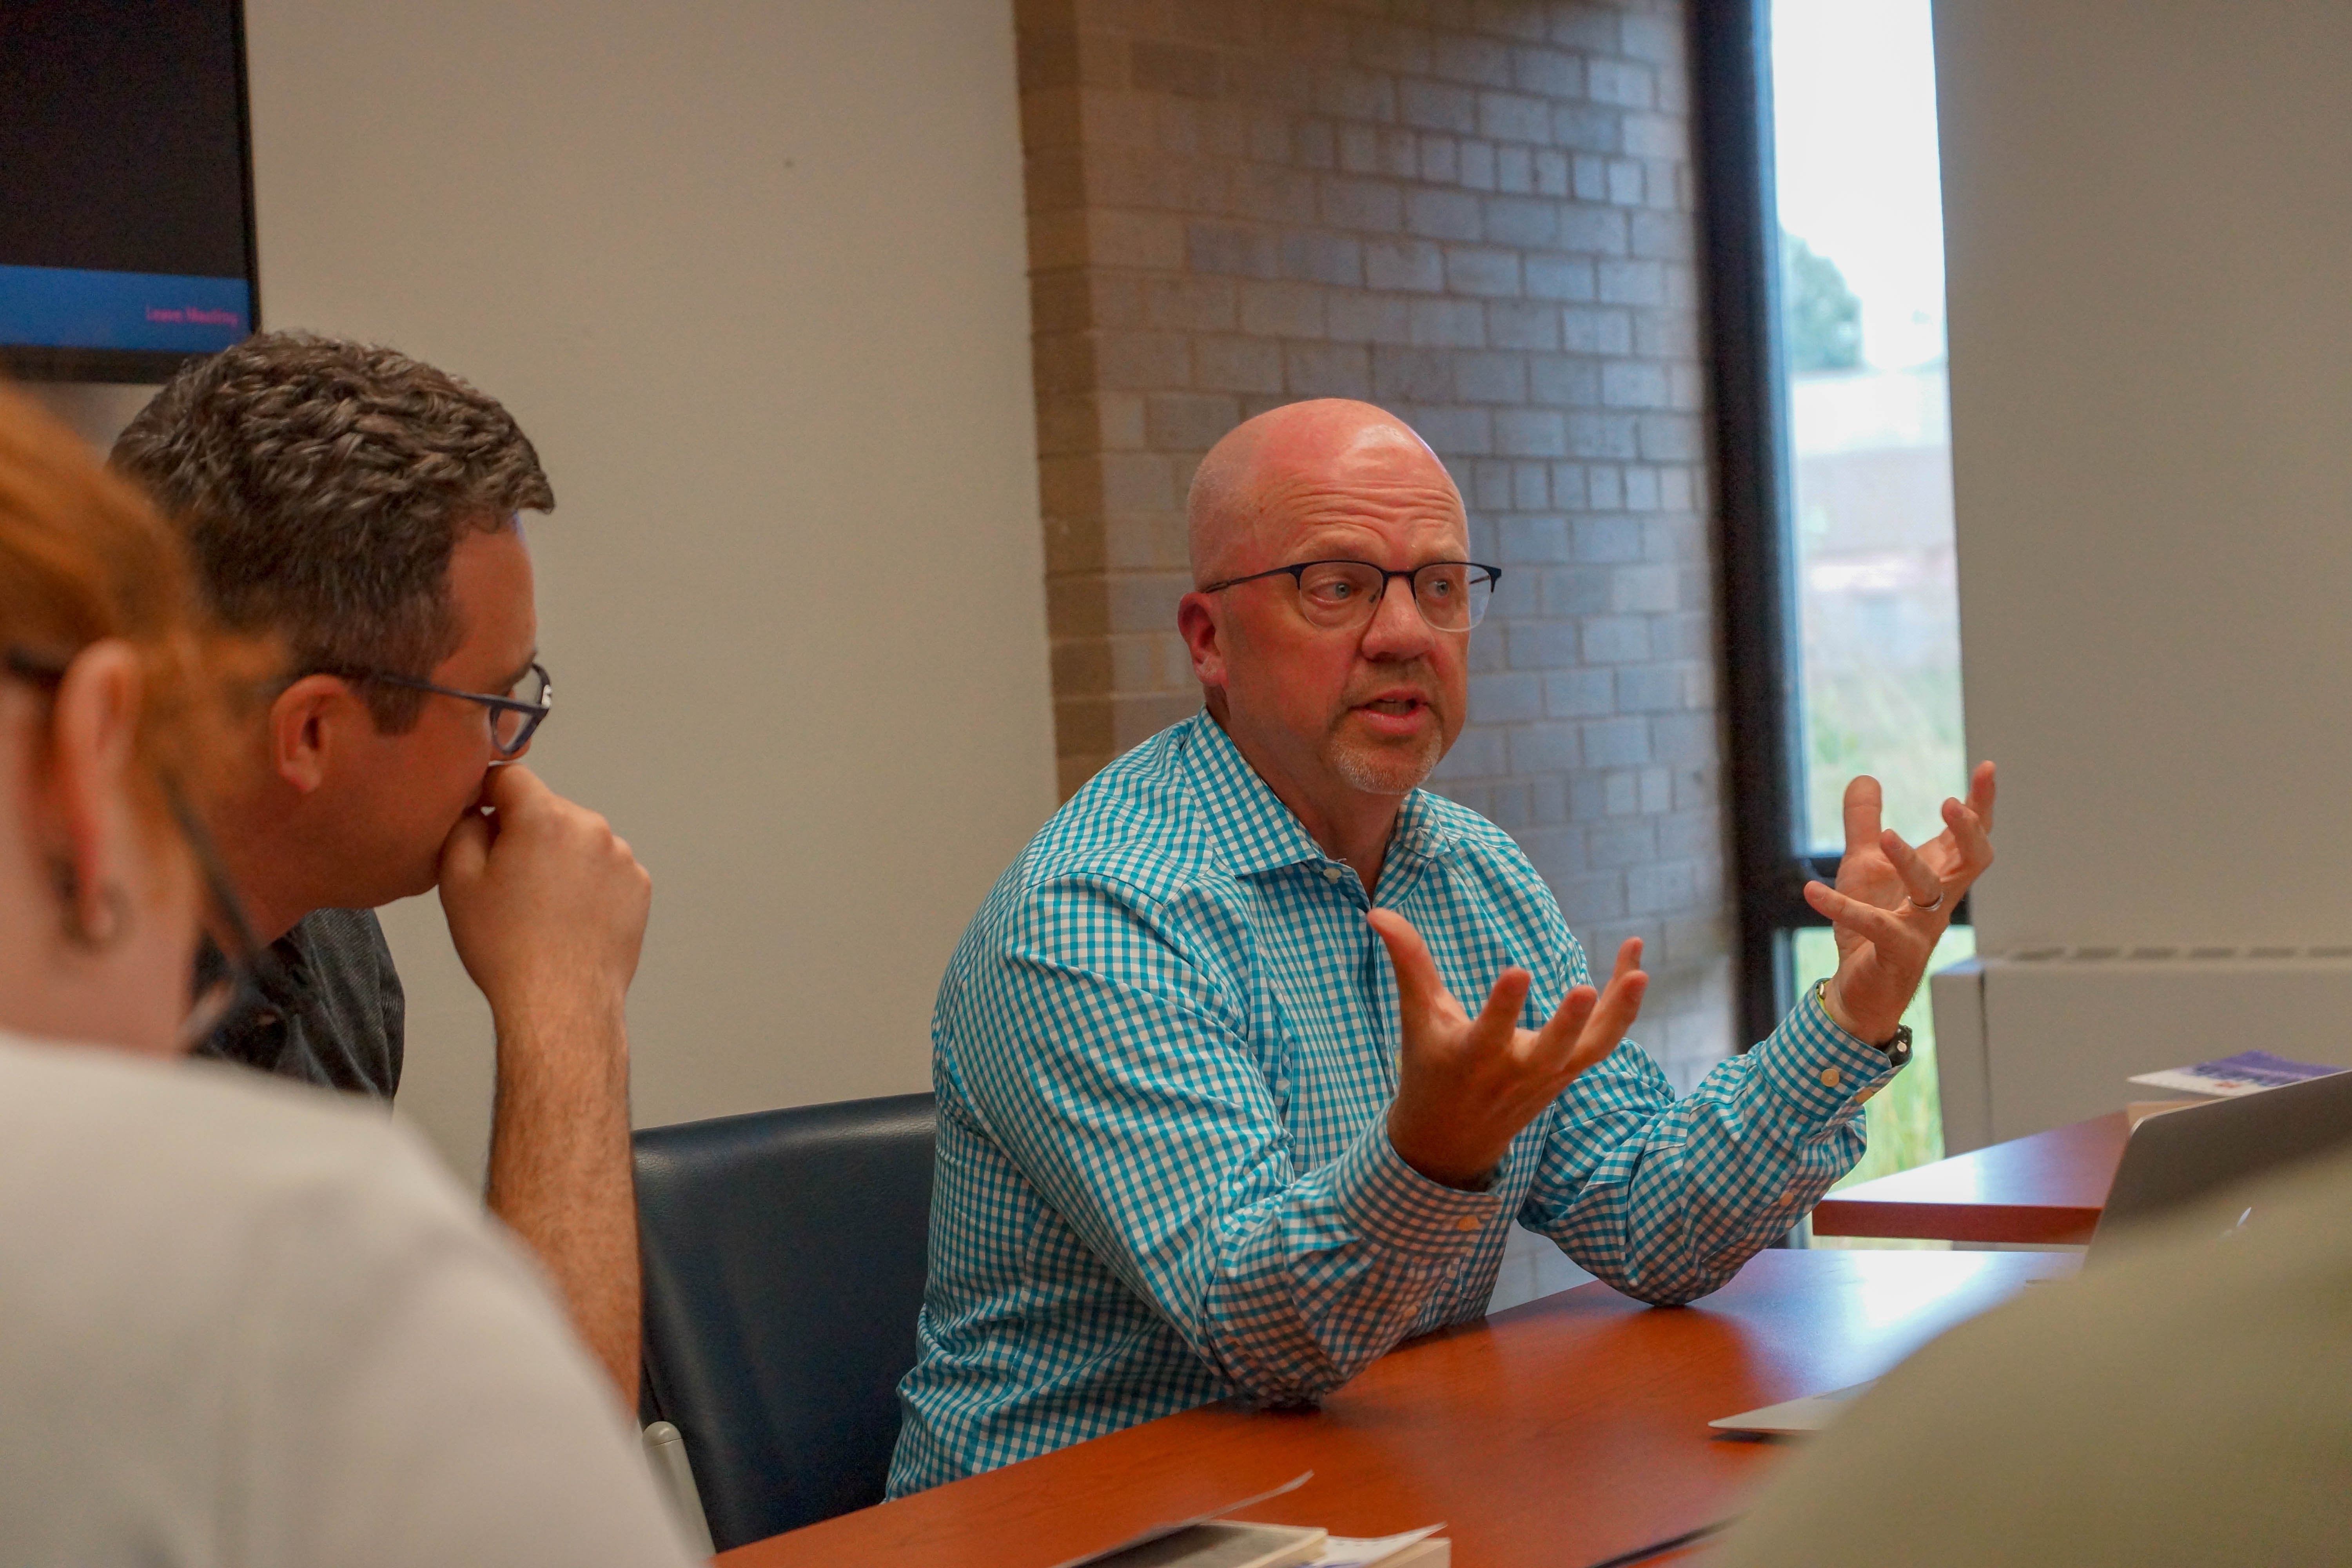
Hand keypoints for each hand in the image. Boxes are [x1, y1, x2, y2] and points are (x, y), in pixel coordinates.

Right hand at [437, 764, 651, 1024]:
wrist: (560, 1003)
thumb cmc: (503, 945)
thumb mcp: (458, 880)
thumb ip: (464, 827)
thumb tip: (480, 812)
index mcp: (546, 816)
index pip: (511, 777)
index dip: (488, 793)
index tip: (478, 818)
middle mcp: (592, 827)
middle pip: (548, 810)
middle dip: (525, 831)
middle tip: (506, 877)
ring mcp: (623, 857)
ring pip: (578, 840)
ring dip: (559, 856)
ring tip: (540, 904)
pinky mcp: (640, 886)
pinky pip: (604, 868)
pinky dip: (586, 881)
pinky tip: (569, 916)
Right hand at [1371, 909, 1647, 1188]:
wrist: (1452, 1142)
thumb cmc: (1430, 1069)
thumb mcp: (1417, 1019)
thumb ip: (1408, 962)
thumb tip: (1378, 911)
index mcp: (1472, 1059)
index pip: (1491, 1032)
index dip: (1504, 1005)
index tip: (1517, 971)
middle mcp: (1516, 1072)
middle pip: (1553, 1051)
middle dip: (1570, 1023)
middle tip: (1586, 987)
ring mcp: (1550, 1076)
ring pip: (1593, 1049)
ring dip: (1619, 1013)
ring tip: (1638, 970)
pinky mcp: (1570, 1073)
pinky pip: (1604, 1041)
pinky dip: (1621, 1008)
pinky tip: (1634, 968)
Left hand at [1804, 762, 1996, 1044]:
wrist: (1861, 987)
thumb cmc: (1872, 922)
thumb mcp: (1863, 864)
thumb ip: (1863, 822)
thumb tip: (1865, 777)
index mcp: (1939, 874)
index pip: (1972, 836)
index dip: (1982, 803)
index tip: (1986, 766)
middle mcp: (1938, 899)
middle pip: (1973, 861)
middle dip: (1969, 832)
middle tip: (1950, 805)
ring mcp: (1921, 927)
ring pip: (1929, 891)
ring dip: (1910, 861)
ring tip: (1886, 835)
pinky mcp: (1895, 952)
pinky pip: (1873, 925)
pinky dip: (1841, 906)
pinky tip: (1812, 890)